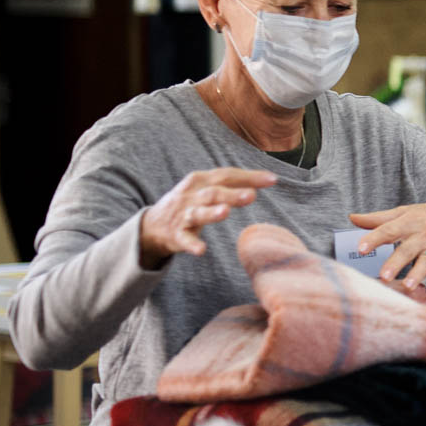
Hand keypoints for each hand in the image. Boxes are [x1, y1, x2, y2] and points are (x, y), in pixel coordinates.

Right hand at [139, 167, 278, 267]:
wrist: (153, 224)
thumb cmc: (190, 202)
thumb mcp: (208, 187)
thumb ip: (235, 183)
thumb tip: (269, 178)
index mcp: (200, 180)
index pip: (226, 175)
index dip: (248, 177)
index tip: (272, 179)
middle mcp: (191, 195)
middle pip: (213, 193)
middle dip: (232, 194)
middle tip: (252, 195)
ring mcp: (183, 215)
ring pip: (198, 213)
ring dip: (211, 213)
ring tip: (225, 212)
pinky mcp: (177, 235)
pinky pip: (185, 240)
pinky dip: (192, 245)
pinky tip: (201, 250)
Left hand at [350, 201, 425, 291]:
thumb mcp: (405, 212)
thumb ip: (378, 219)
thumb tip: (351, 218)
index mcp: (408, 223)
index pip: (388, 230)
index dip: (374, 239)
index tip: (361, 248)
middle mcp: (422, 236)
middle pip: (407, 250)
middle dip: (396, 263)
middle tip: (384, 276)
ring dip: (418, 273)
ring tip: (409, 285)